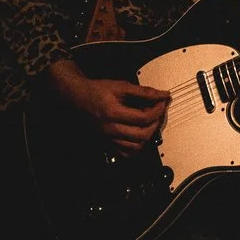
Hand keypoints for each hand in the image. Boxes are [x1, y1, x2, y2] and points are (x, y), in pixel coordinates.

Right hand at [48, 59, 168, 153]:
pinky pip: (124, 153)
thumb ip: (143, 92)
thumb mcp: (121, 86)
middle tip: (158, 113)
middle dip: (155, 123)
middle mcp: (110, 129)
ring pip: (135, 147)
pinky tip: (138, 135)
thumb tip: (162, 95)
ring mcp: (107, 138)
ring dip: (147, 136)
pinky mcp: (106, 142)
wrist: (77, 98)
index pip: (143, 118)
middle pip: (142, 134)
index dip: (158, 110)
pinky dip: (135, 147)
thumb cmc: (97, 91)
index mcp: (113, 113)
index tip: (163, 102)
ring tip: (149, 123)